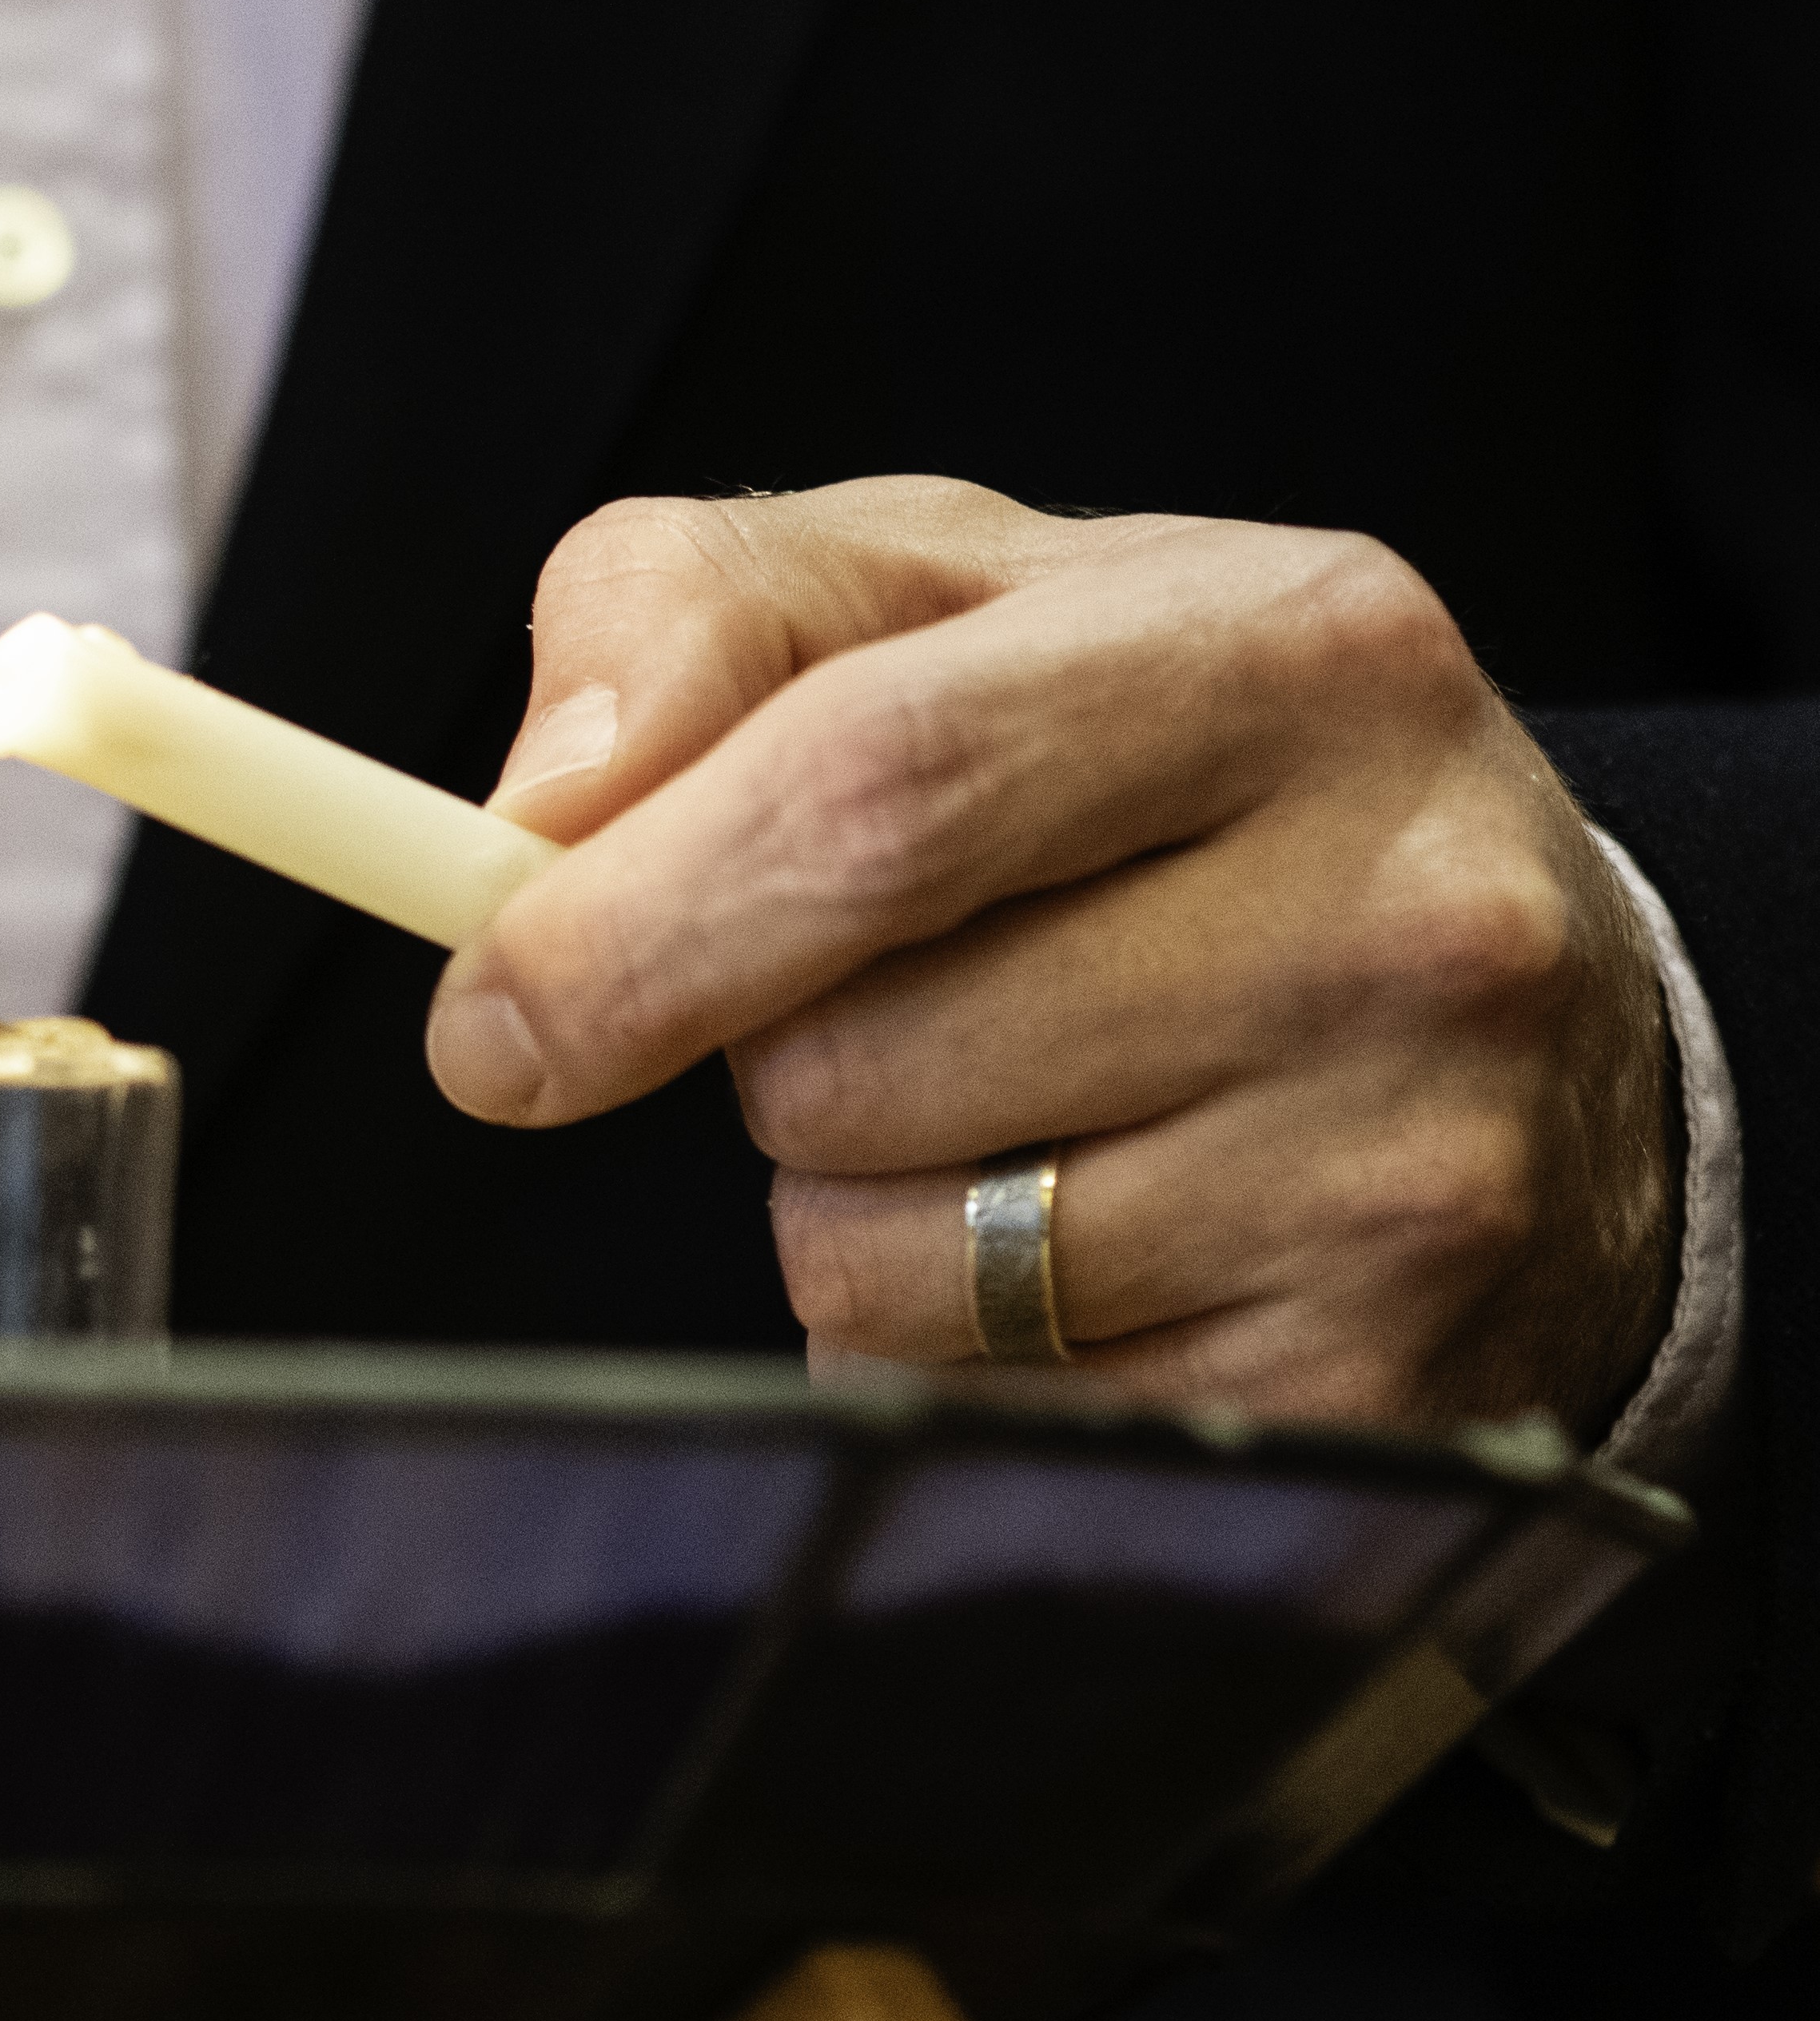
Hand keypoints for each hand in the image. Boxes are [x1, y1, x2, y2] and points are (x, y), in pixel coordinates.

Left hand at [425, 480, 1678, 1431]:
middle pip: (847, 1067)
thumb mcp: (946, 603)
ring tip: (1022, 1117)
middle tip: (848, 1014)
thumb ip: (699, 619)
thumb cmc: (1163, 782)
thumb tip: (536, 810)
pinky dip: (961, 1355)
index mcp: (1282, 657)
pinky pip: (978, 1417)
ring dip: (858, 1219)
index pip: (871, 794)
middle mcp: (1392, 914)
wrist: (1531, 1018)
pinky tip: (1101, 1253)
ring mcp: (1406, 1175)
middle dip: (753, 1070)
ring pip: (891, 1270)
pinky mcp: (1374, 1395)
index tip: (490, 1021)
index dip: (625, 927)